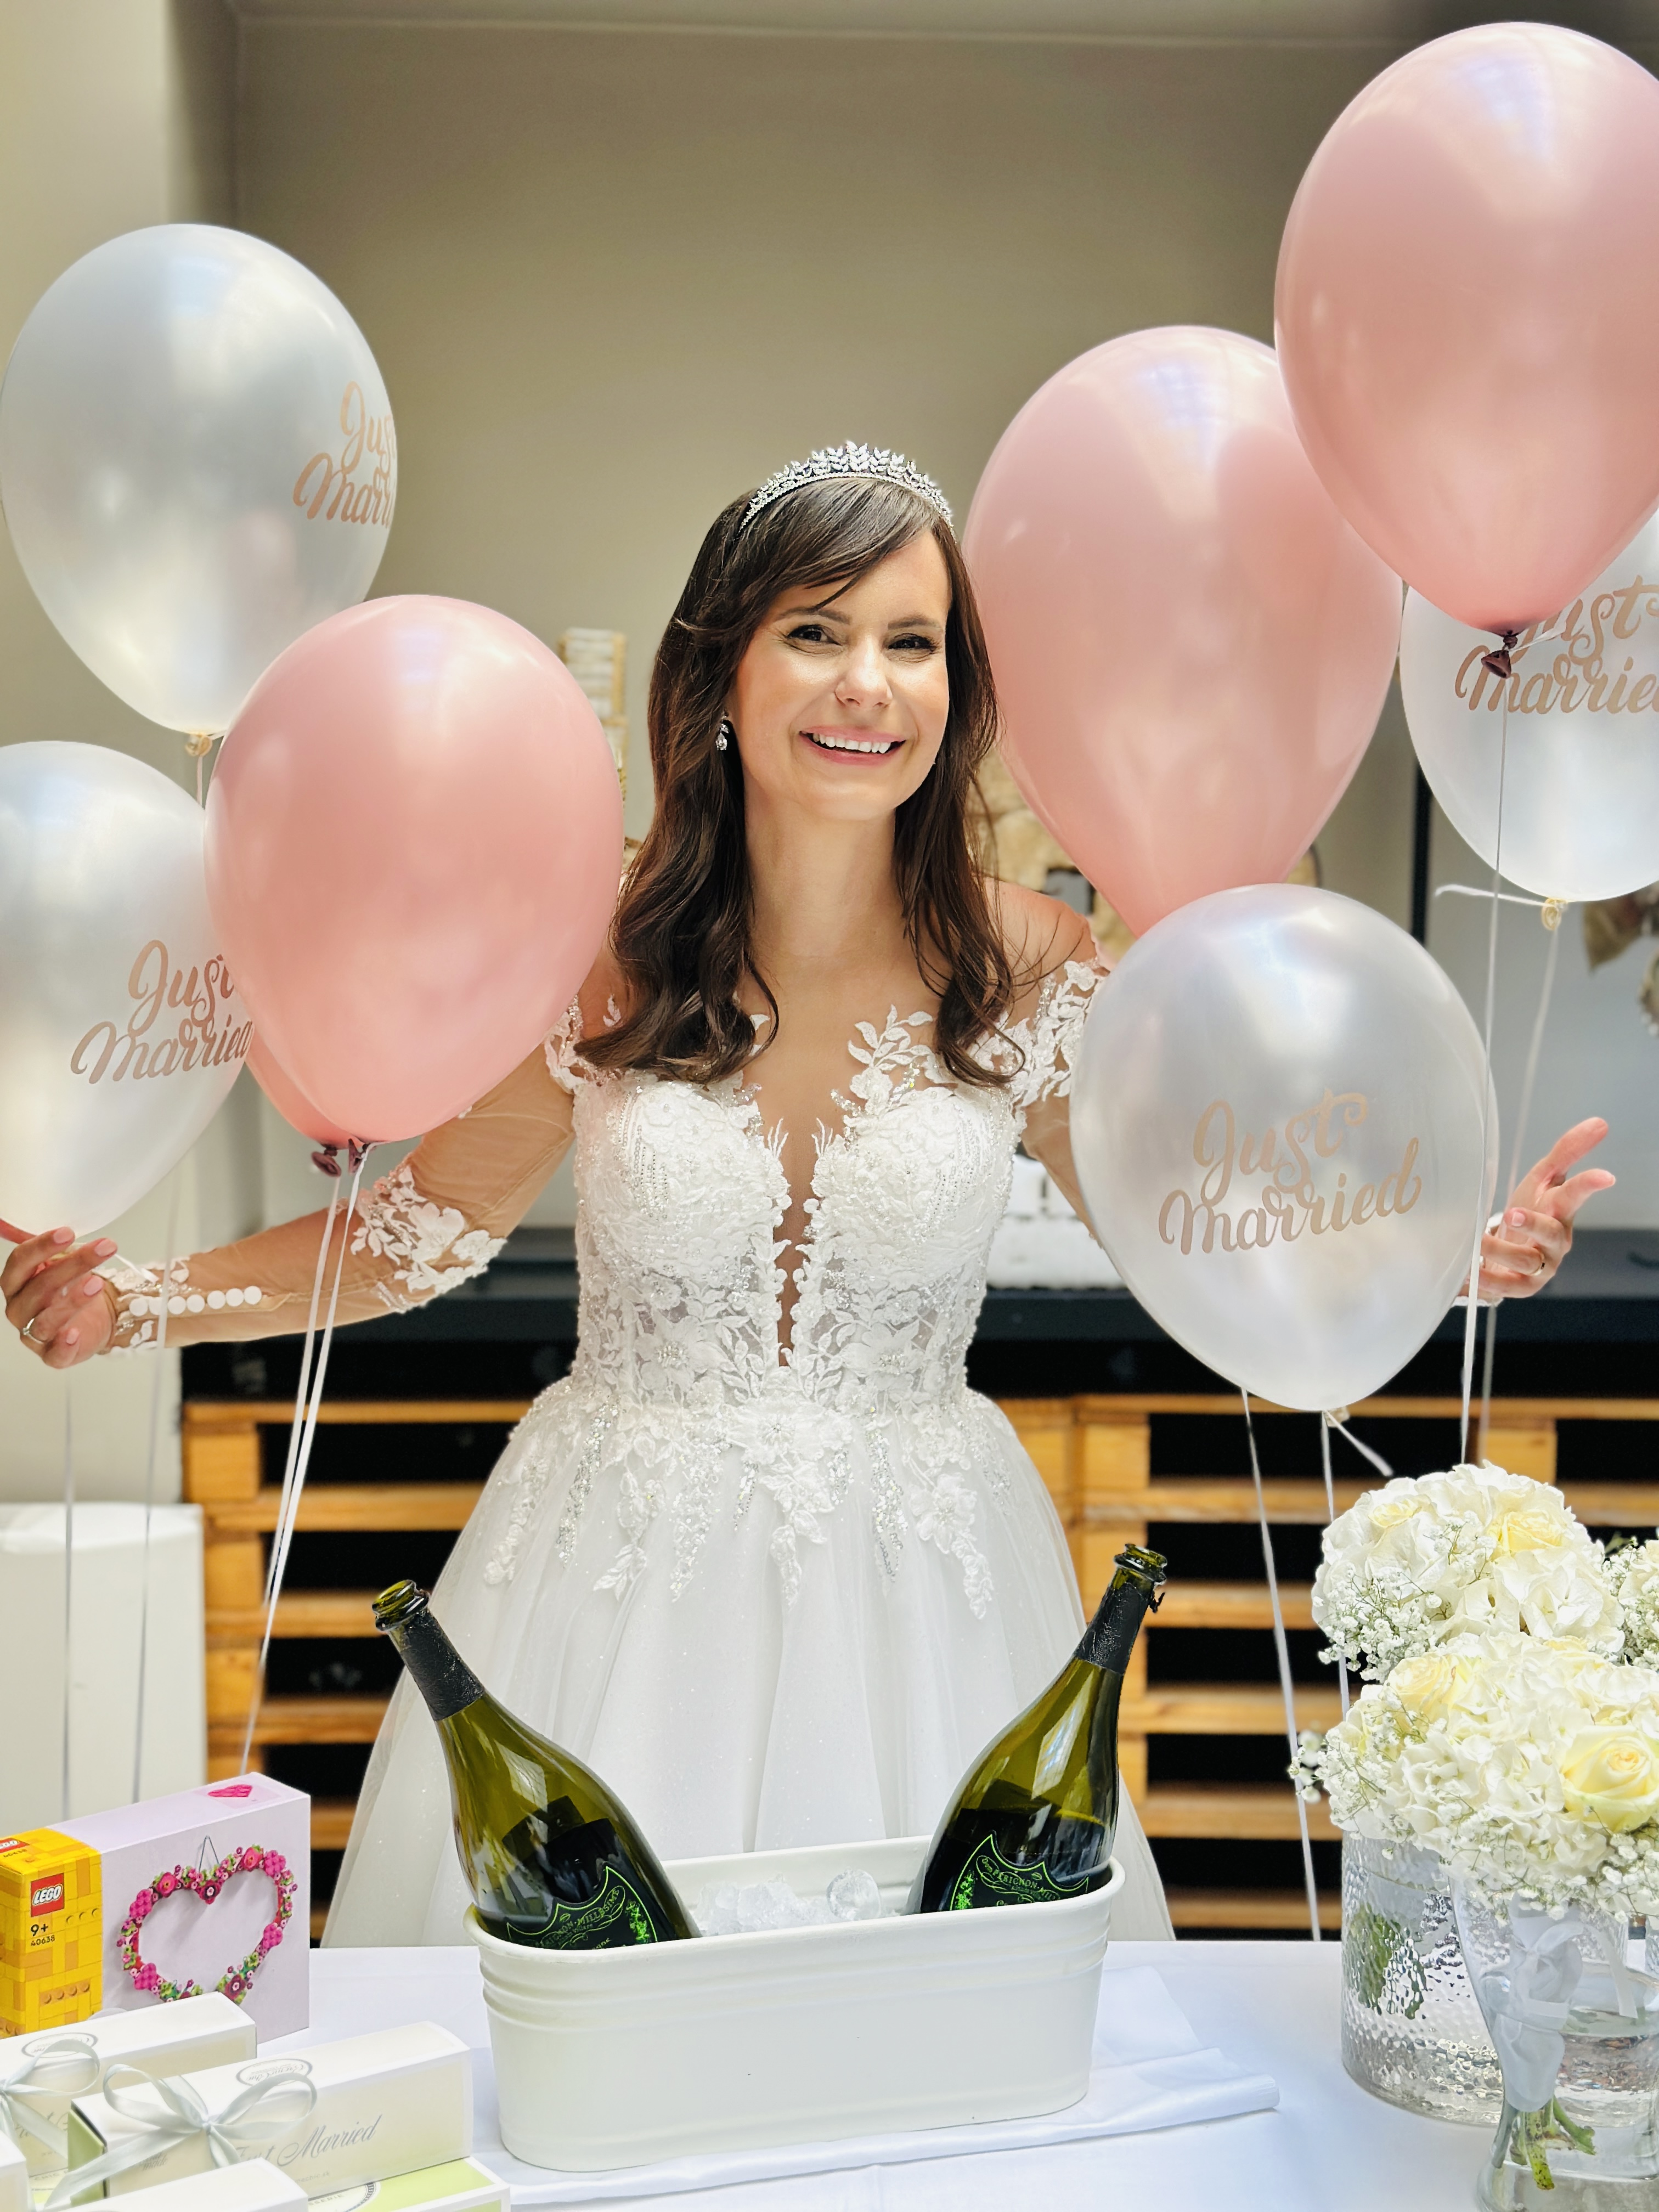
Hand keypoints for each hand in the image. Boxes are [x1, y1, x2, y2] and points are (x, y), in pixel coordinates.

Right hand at [1, 1220, 119, 1365]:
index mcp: (16, 1282)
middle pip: (39, 1287)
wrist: (95, 1316)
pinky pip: (54, 1354)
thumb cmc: (71, 1286)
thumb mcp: (59, 1261)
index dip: (42, 1247)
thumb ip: (49, 1243)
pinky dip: (64, 1344)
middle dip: (73, 1265)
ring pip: (46, 1319)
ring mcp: (34, 1334)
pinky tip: (75, 1333)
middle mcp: (20, 1308)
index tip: (68, 1233)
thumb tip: (29, 1220)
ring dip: (72, 1300)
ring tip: (97, 1282)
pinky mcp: (53, 1355)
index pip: (20, 1262)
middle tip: (104, 1248)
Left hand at [1475, 1119, 1614, 1299]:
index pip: (1576, 1194)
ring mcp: (1541, 1265)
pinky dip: (1485, 1279)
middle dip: (1533, 1224)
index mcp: (1559, 1210)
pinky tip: (1468, 1272)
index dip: (1589, 1185)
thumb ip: (1566, 1151)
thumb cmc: (1530, 1211)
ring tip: (1477, 1240)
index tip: (1606, 1176)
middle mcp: (1554, 1240)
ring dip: (1499, 1250)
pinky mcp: (1523, 1286)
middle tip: (1512, 1213)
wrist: (1513, 1250)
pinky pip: (1505, 1286)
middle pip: (1551, 1233)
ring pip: (1525, 1260)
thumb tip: (1598, 1123)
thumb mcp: (1543, 1178)